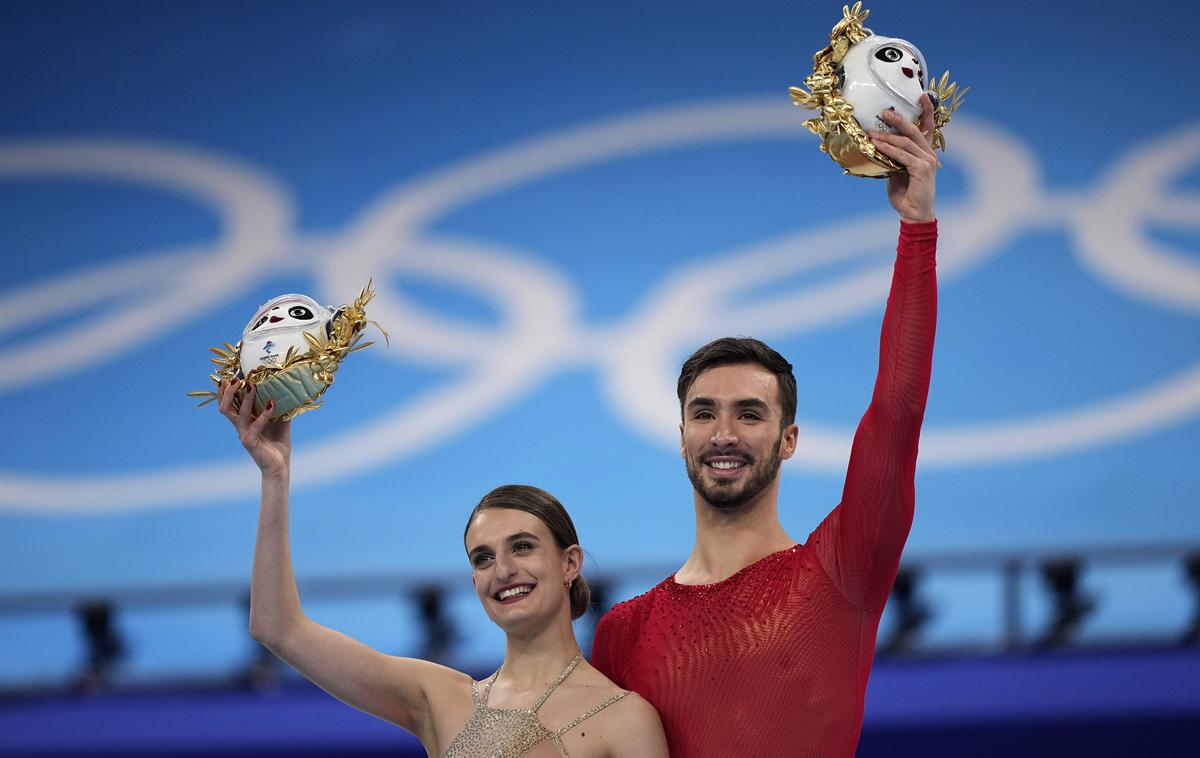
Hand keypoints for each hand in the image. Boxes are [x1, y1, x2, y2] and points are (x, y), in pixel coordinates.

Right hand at [218, 378, 291, 476]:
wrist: (279, 466)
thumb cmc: (278, 444)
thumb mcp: (280, 421)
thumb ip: (280, 407)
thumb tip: (289, 390)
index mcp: (244, 422)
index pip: (228, 404)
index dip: (224, 392)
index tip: (228, 376)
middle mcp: (240, 427)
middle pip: (225, 407)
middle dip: (228, 392)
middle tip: (236, 379)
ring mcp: (244, 435)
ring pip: (237, 414)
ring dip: (245, 399)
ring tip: (253, 386)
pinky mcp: (250, 443)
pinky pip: (254, 426)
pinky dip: (263, 415)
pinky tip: (272, 405)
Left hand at [870, 94, 938, 222]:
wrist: (913, 213)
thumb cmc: (905, 194)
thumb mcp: (897, 172)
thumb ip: (893, 158)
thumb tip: (878, 146)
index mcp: (925, 153)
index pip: (928, 127)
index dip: (926, 110)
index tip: (922, 95)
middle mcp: (929, 154)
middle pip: (915, 130)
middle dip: (898, 120)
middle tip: (883, 112)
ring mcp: (927, 161)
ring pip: (906, 142)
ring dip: (887, 137)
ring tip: (871, 133)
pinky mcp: (922, 169)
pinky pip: (902, 155)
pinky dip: (888, 150)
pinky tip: (877, 146)